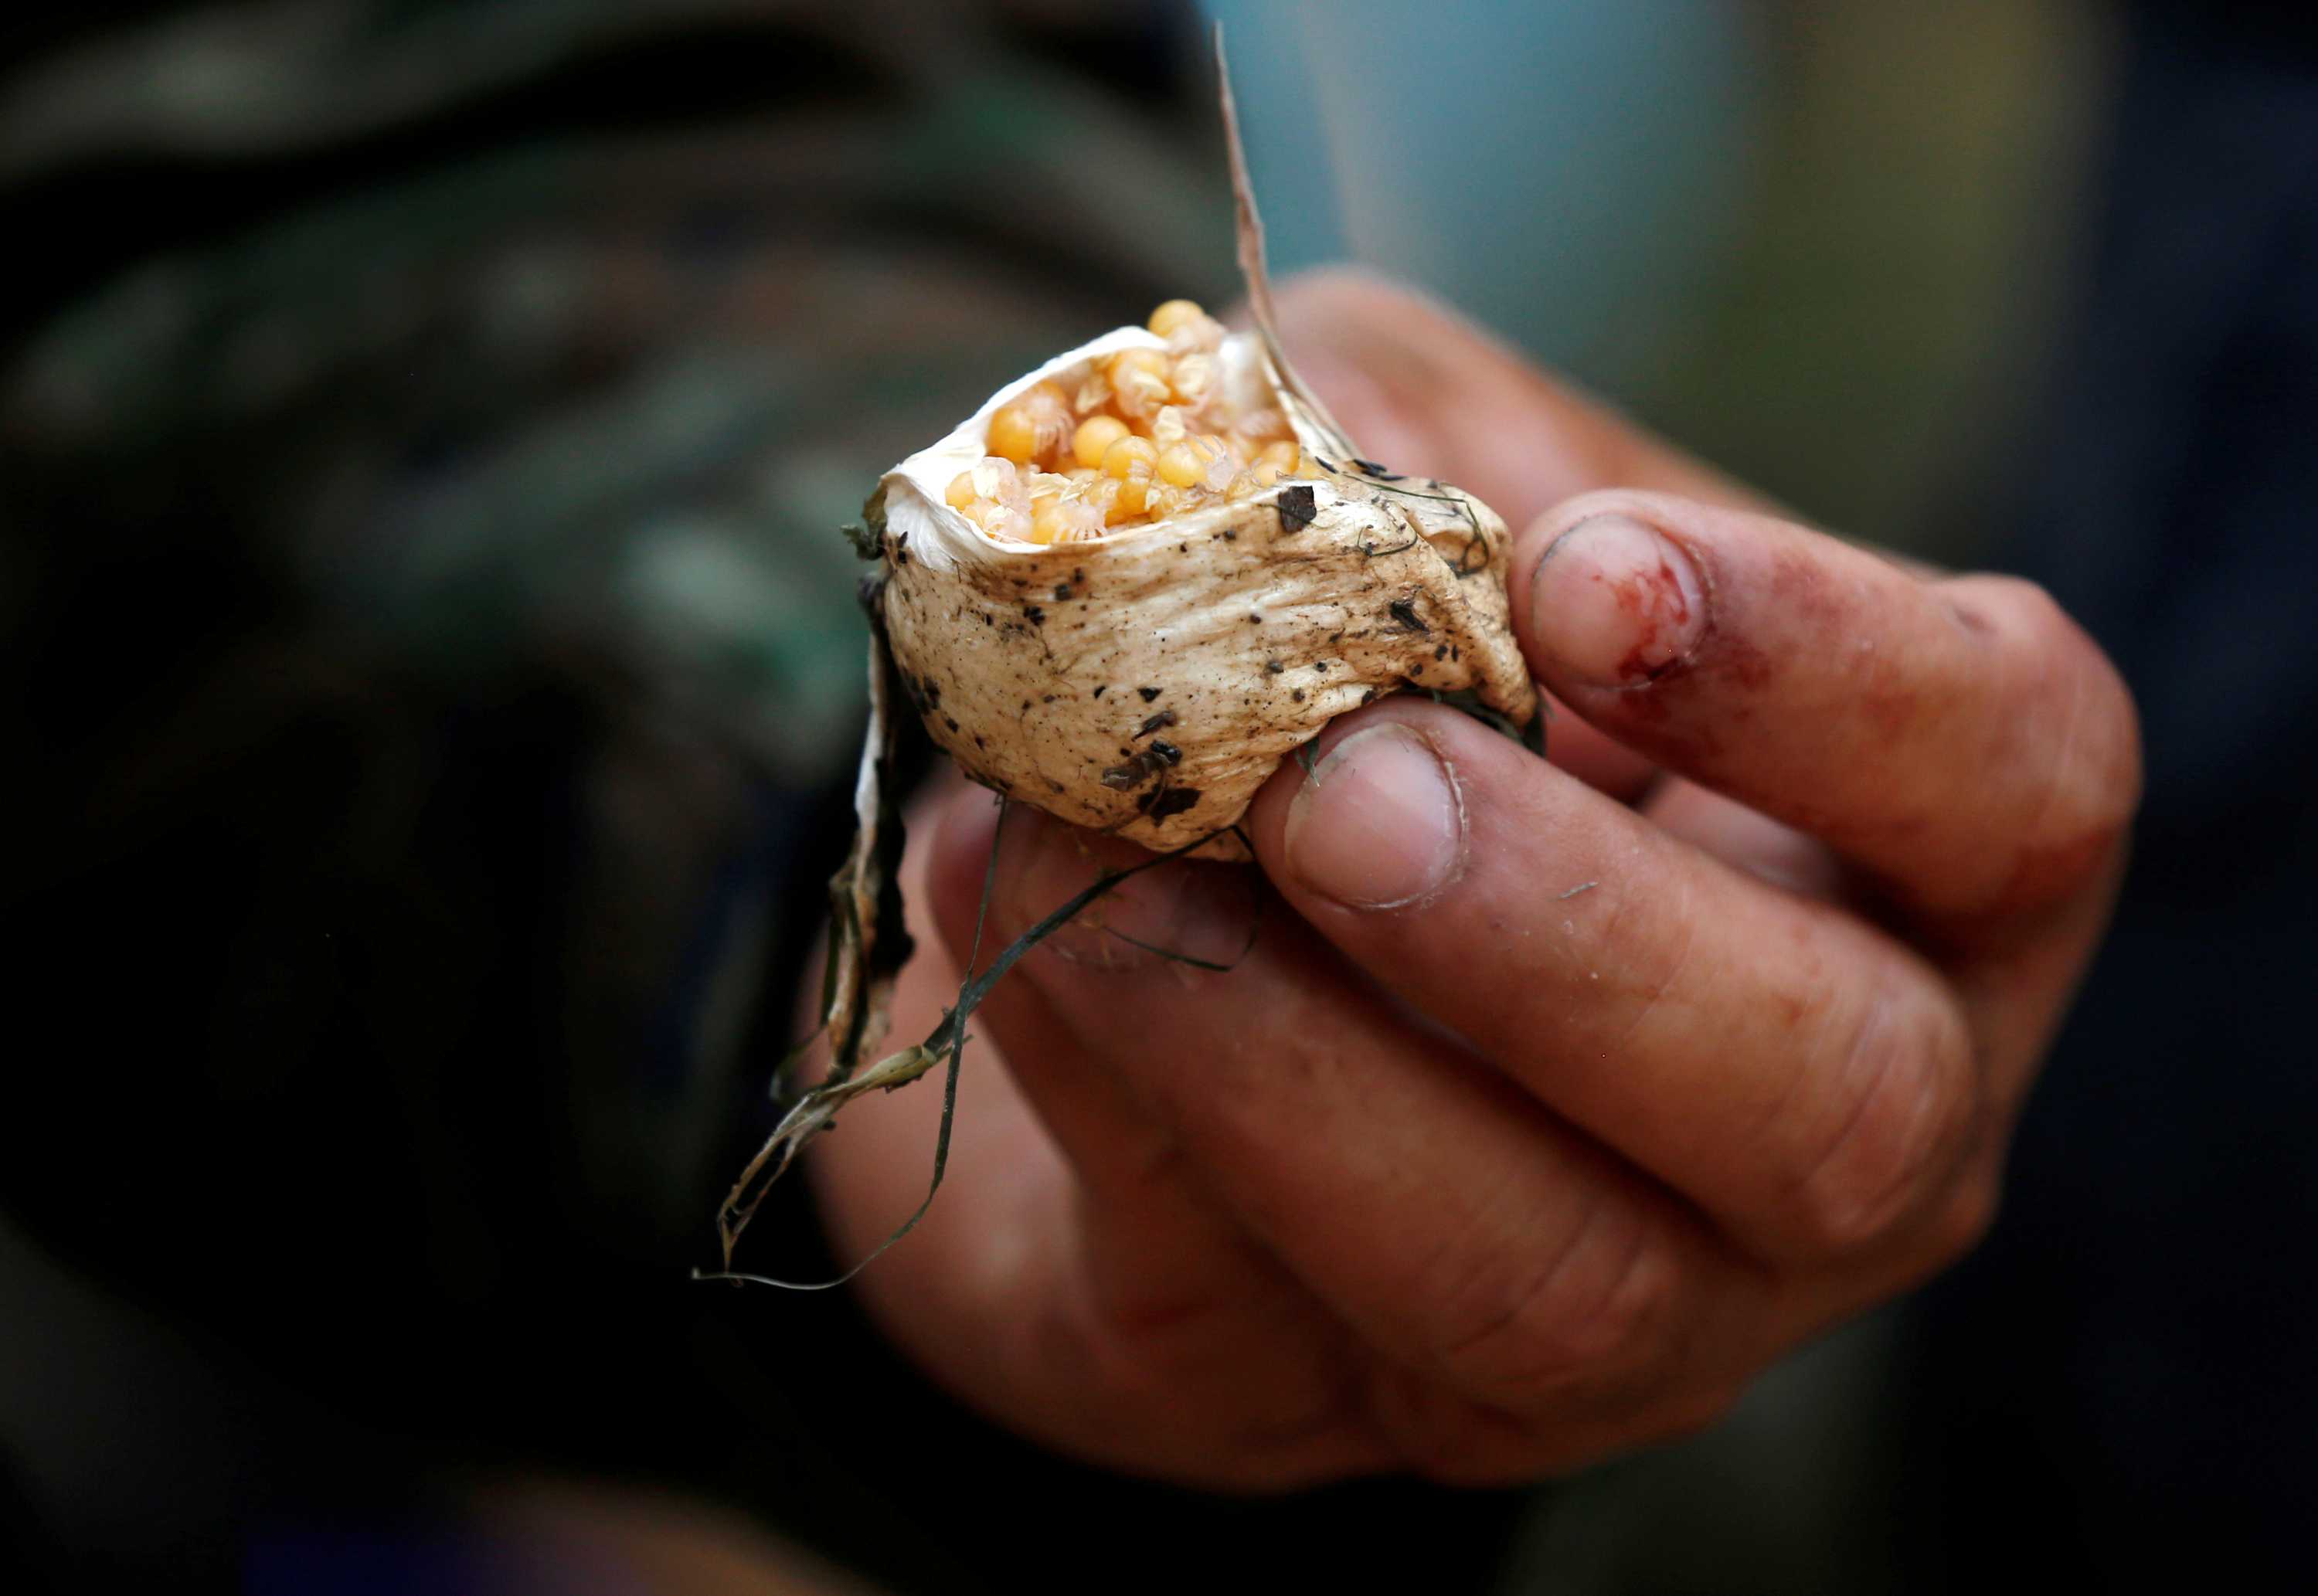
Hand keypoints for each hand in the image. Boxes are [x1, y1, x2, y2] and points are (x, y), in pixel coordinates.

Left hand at [807, 271, 2139, 1488]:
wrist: (1178, 912)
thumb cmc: (1364, 662)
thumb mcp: (1404, 477)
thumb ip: (1393, 450)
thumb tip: (1288, 485)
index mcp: (1909, 861)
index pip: (2012, 779)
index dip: (1827, 682)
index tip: (1585, 575)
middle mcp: (1830, 1125)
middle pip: (1833, 1101)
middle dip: (1564, 936)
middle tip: (1335, 788)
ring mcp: (1623, 1310)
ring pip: (1542, 1279)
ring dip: (1289, 1052)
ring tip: (1094, 835)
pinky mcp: (1354, 1399)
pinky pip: (1239, 1288)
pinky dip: (1096, 1065)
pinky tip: (998, 878)